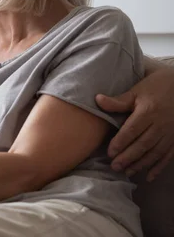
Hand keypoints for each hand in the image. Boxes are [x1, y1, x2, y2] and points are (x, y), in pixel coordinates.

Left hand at [96, 66, 173, 180]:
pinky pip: (168, 155)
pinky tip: (149, 176)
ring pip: (155, 152)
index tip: (110, 153)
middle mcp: (160, 124)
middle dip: (128, 157)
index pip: (132, 130)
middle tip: (115, 167)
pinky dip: (159, 167)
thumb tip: (97, 100)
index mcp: (148, 112)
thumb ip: (119, 101)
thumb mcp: (137, 91)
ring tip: (127, 172)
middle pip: (143, 144)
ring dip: (141, 164)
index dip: (121, 143)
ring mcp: (170, 133)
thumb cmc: (156, 87)